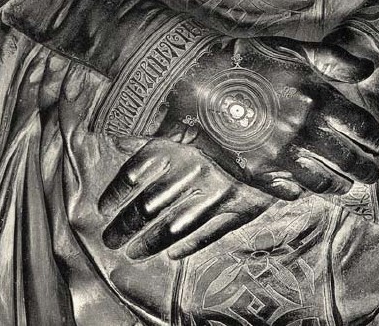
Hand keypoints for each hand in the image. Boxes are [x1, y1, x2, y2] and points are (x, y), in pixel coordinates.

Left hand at [99, 138, 273, 259]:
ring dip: (150, 242)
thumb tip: (117, 140)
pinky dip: (187, 246)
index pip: (136, 171)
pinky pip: (208, 233)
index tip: (103, 208)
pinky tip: (171, 254)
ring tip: (133, 252)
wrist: (275, 132)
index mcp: (179, 145)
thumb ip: (151, 136)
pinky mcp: (240, 208)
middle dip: (126, 225)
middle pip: (149, 205)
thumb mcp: (185, 123)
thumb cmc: (221, 127)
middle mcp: (194, 170)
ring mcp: (217, 192)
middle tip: (110, 239)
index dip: (116, 192)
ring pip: (174, 226)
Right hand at [155, 35, 378, 199]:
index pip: (363, 130)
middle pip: (351, 162)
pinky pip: (292, 191)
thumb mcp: (293, 50)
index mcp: (316, 99)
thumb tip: (368, 68)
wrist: (198, 80)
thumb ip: (333, 60)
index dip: (377, 141)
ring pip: (325, 183)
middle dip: (367, 170)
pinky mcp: (259, 173)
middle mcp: (303, 131)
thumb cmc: (248, 60)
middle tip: (371, 172)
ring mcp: (281, 156)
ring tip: (342, 181)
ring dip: (339, 184)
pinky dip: (302, 188)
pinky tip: (304, 181)